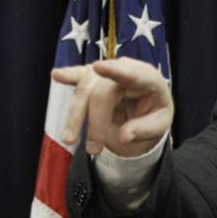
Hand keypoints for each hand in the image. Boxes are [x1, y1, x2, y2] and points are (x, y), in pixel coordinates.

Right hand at [51, 57, 173, 156]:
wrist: (149, 106)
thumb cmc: (155, 113)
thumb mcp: (160, 125)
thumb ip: (144, 130)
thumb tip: (124, 137)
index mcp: (149, 79)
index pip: (132, 75)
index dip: (115, 72)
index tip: (99, 68)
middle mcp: (126, 69)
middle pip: (101, 93)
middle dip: (95, 122)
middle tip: (93, 149)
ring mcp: (108, 71)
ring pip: (85, 90)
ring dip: (75, 116)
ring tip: (69, 140)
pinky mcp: (93, 76)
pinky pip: (78, 76)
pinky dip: (68, 76)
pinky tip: (57, 75)